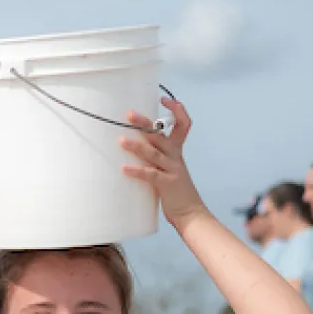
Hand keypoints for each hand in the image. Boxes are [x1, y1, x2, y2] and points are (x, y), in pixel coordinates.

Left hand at [118, 95, 202, 226]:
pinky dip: (137, 171)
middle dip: (145, 123)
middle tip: (129, 114)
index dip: (177, 110)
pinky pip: (150, 175)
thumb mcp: (168, 169)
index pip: (183, 124)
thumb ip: (155, 156)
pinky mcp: (167, 185)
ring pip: (154, 153)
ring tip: (121, 141)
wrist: (191, 214)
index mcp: (176, 151)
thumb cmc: (175, 191)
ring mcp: (172, 170)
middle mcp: (175, 157)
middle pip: (161, 135)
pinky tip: (124, 169)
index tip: (164, 99)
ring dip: (137, 146)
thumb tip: (134, 145)